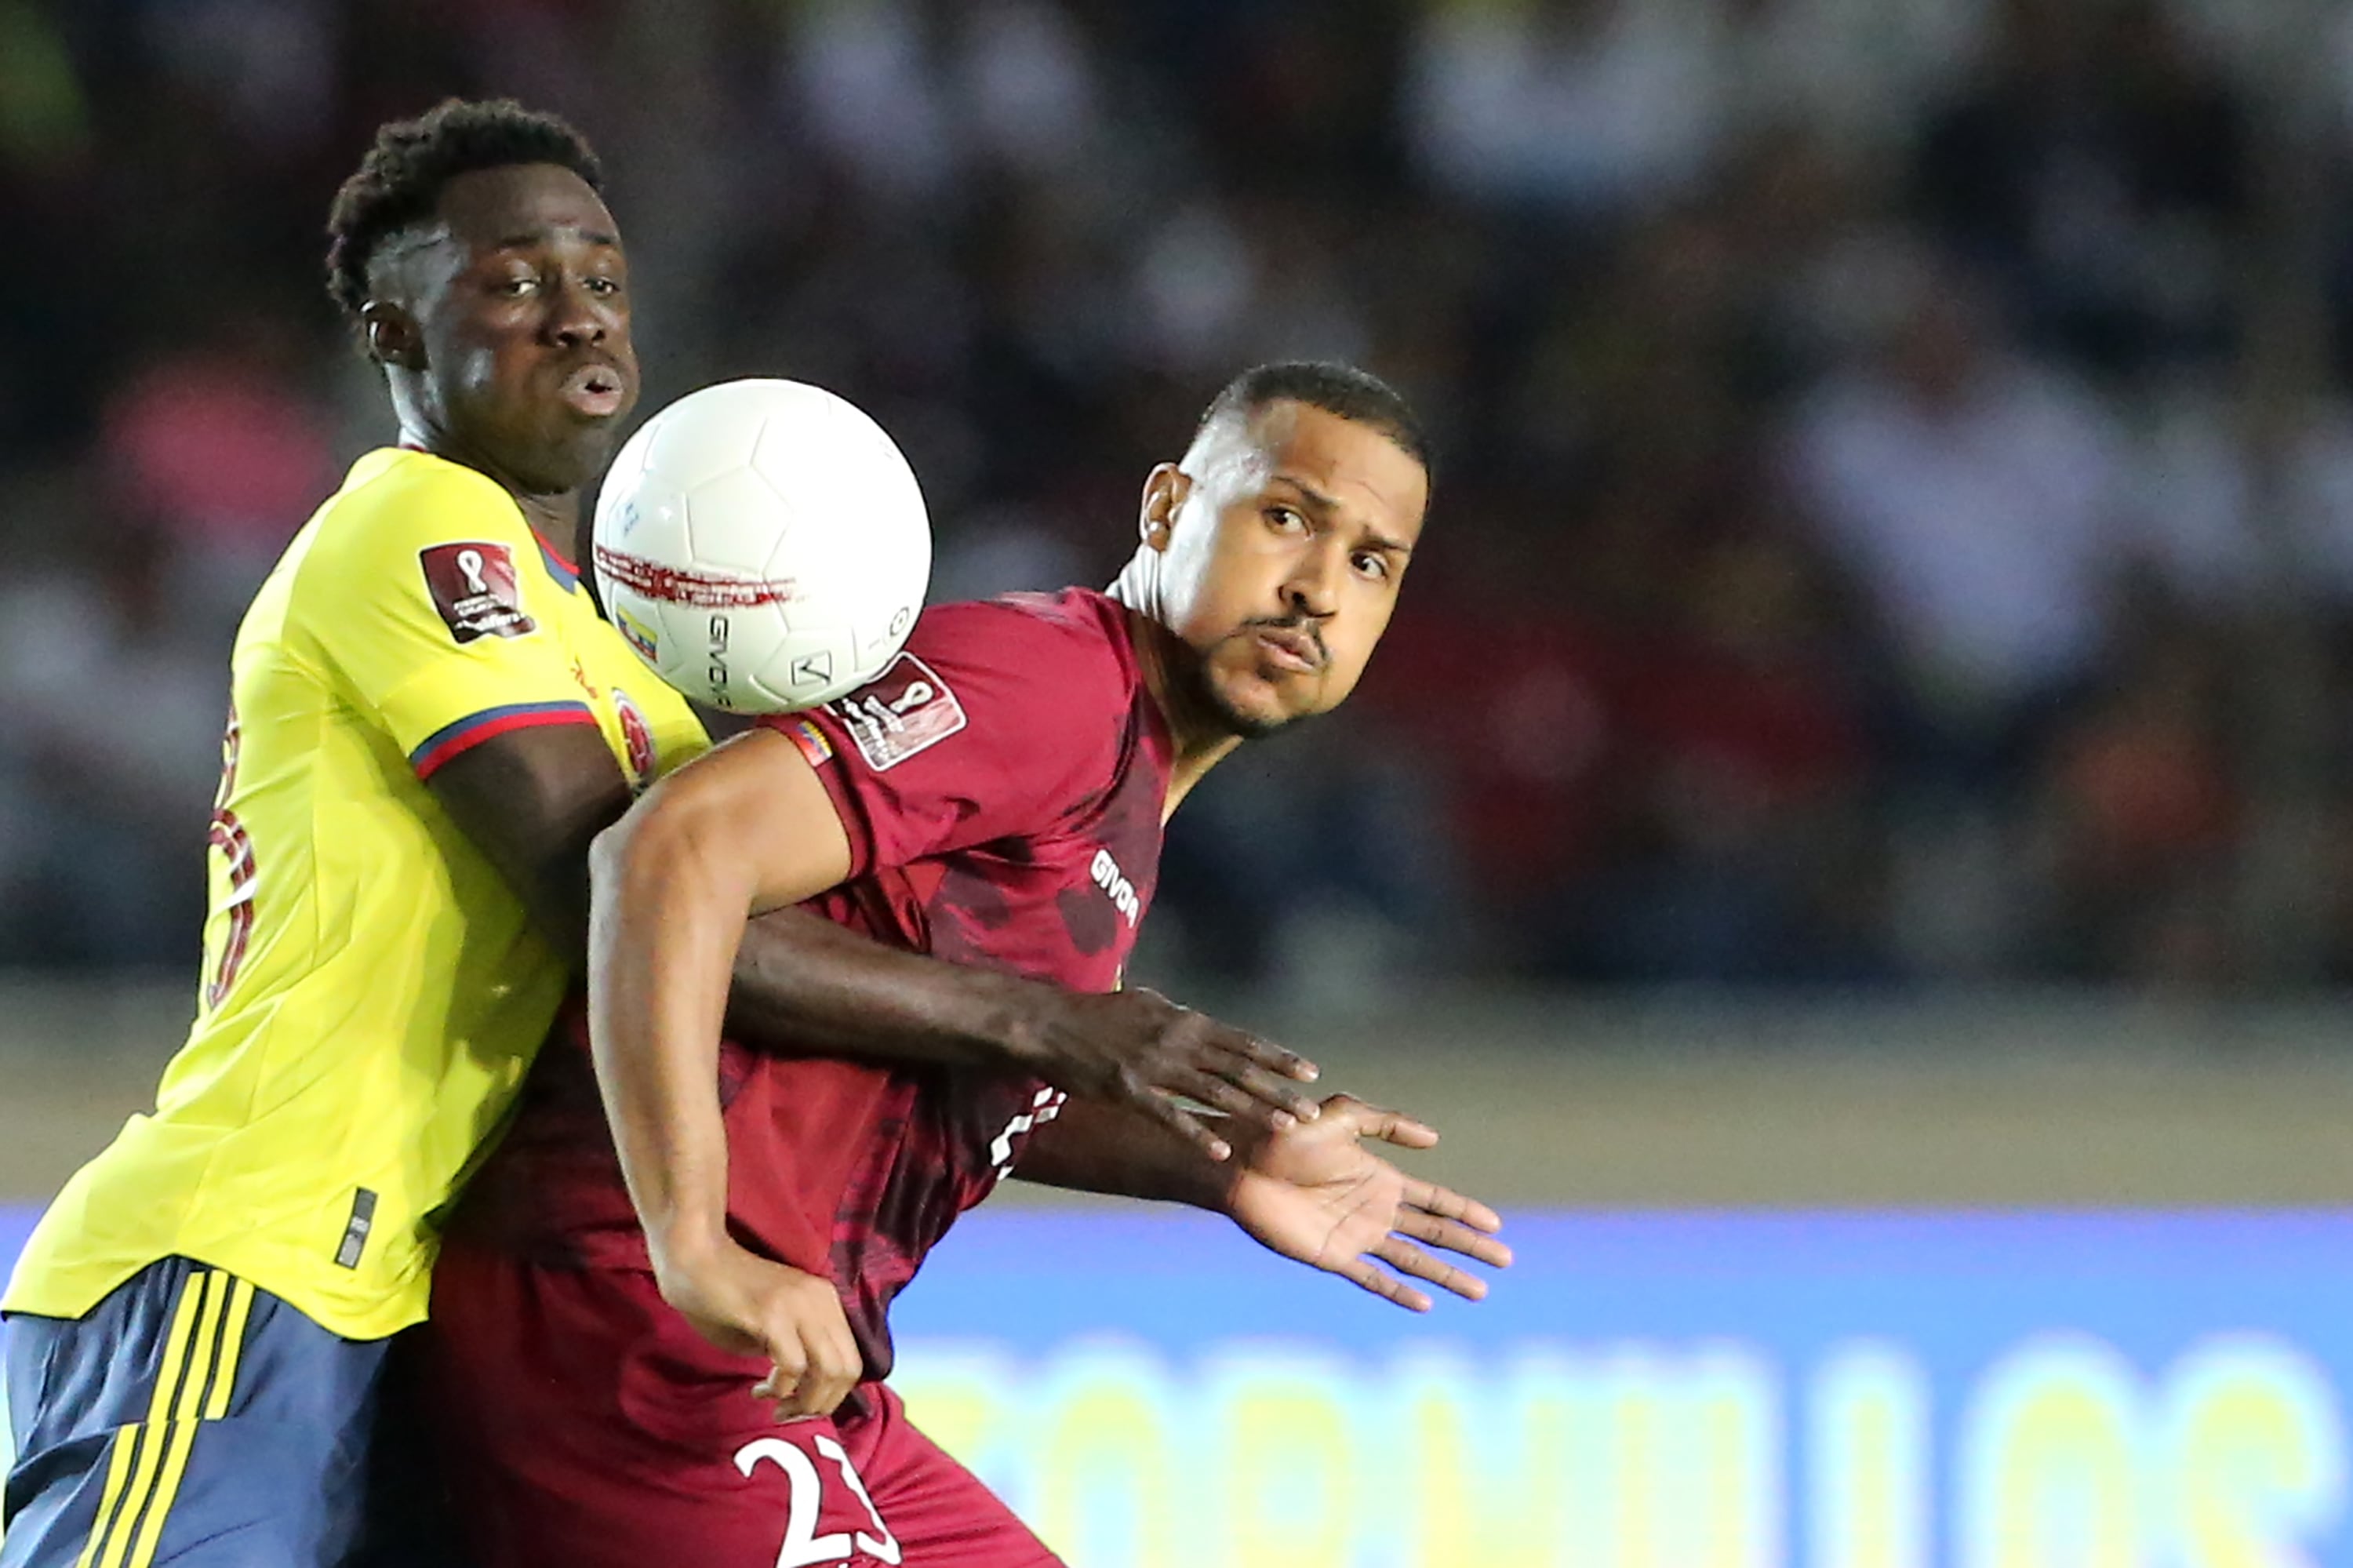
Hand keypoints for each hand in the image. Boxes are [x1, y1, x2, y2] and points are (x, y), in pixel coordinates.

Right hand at [652, 1235, 861, 1419]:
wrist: (694, 1259)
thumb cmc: (725, 1295)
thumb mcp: (772, 1325)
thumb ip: (794, 1350)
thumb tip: (806, 1390)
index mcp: (826, 1300)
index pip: (851, 1360)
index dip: (831, 1395)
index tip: (800, 1407)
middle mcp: (821, 1300)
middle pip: (847, 1370)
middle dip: (820, 1404)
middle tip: (787, 1413)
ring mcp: (799, 1304)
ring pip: (828, 1370)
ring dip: (804, 1401)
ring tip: (775, 1404)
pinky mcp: (773, 1314)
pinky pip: (794, 1365)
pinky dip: (780, 1387)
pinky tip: (760, 1388)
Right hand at [1008, 987, 1322, 1161]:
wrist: (1048, 1022)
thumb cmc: (1095, 1015)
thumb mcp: (1145, 1006)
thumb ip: (1177, 1020)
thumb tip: (1202, 1026)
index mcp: (1183, 1021)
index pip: (1242, 1041)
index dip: (1278, 1058)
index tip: (1310, 1073)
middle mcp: (1177, 1041)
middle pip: (1239, 1069)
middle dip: (1278, 1092)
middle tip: (1311, 1113)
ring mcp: (1155, 1066)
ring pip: (1216, 1092)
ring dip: (1254, 1112)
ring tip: (1285, 1131)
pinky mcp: (1129, 1090)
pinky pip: (1171, 1116)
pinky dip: (1198, 1134)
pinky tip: (1223, 1151)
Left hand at [1226, 1094, 1511, 1311]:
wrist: (1240, 1161)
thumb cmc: (1285, 1132)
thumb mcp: (1341, 1115)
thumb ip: (1386, 1122)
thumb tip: (1435, 1140)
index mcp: (1380, 1178)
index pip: (1434, 1199)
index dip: (1465, 1211)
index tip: (1496, 1224)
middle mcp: (1374, 1210)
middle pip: (1434, 1233)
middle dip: (1469, 1247)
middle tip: (1506, 1260)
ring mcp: (1355, 1236)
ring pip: (1413, 1260)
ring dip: (1446, 1276)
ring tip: (1480, 1292)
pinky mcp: (1332, 1256)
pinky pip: (1372, 1279)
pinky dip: (1399, 1292)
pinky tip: (1424, 1305)